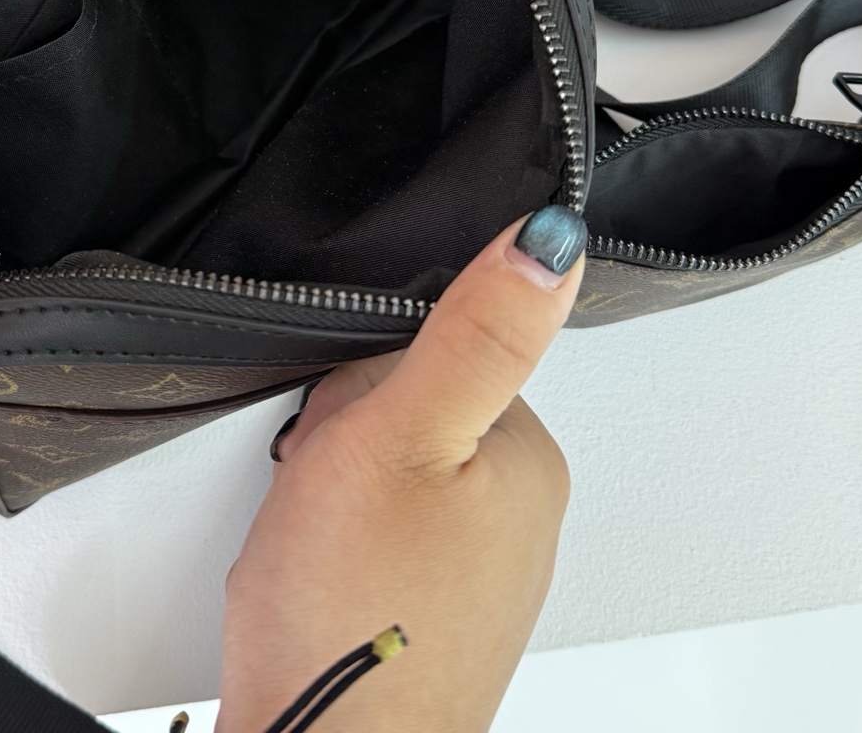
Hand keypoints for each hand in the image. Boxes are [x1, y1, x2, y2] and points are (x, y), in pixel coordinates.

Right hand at [217, 209, 586, 732]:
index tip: (346, 430)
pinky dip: (325, 544)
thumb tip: (550, 240)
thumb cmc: (360, 620)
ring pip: (374, 474)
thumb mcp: (399, 437)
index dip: (359, 383)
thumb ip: (473, 334)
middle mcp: (515, 513)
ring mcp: (469, 569)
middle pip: (400, 409)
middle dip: (339, 439)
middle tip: (323, 493)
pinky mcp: (424, 610)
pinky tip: (315, 578)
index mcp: (527, 457)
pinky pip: (365, 534)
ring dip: (324, 493)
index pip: (429, 352)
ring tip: (312, 543)